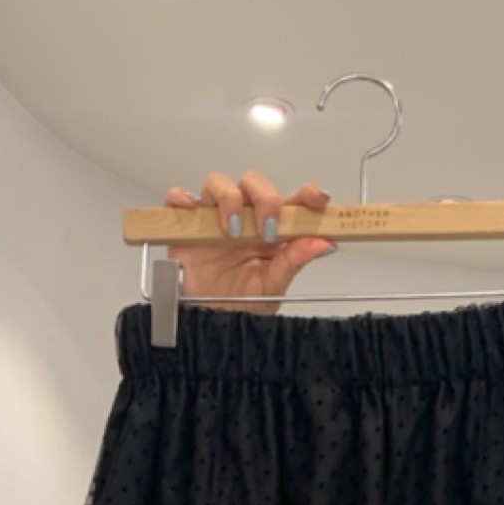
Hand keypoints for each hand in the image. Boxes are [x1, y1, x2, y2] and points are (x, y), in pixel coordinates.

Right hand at [165, 172, 334, 308]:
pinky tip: (191, 206)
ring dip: (229, 199)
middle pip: (253, 183)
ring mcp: (214, 218)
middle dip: (264, 199)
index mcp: (270, 229)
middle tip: (266, 231)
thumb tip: (324, 243)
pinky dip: (182, 196)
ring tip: (232, 232)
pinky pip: (179, 198)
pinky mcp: (187, 224)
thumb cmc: (243, 302)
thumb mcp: (272, 286)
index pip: (290, 201)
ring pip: (219, 183)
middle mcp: (244, 217)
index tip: (317, 199)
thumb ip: (294, 261)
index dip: (306, 194)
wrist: (211, 321)